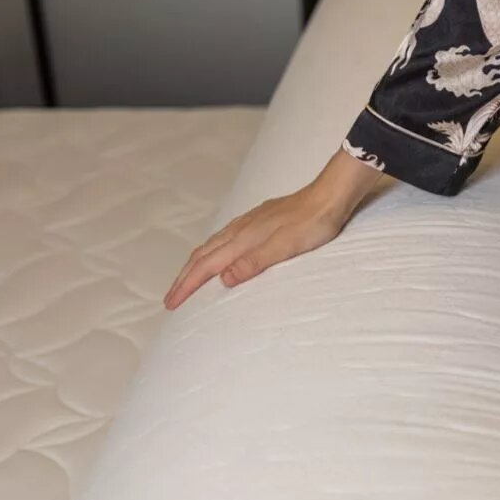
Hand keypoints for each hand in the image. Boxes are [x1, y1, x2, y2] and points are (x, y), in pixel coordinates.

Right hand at [164, 147, 382, 310]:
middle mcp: (239, 230)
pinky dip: (210, 252)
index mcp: (242, 239)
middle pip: (201, 256)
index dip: (186, 286)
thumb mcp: (284, 248)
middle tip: (170, 298)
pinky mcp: (257, 221)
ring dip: (194, 265)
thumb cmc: (312, 223)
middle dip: (183, 278)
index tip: (171, 303)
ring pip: (210, 246)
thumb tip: (223, 279)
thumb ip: (253, 263)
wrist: (329, 196)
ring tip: (185, 279)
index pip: (205, 267)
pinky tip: (216, 254)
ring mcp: (247, 224)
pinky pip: (223, 239)